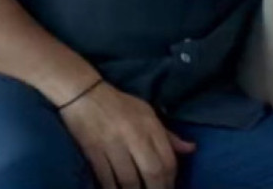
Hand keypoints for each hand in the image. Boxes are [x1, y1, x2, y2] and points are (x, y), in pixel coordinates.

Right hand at [58, 82, 194, 188]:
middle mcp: (133, 135)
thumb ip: (167, 134)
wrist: (81, 92)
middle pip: (152, 172)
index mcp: (149, 125)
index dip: (171, 180)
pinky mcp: (93, 150)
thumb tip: (190, 149)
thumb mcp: (145, 112)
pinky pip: (106, 177)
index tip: (169, 188)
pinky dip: (112, 188)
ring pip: (129, 179)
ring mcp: (112, 144)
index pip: (168, 160)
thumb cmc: (117, 103)